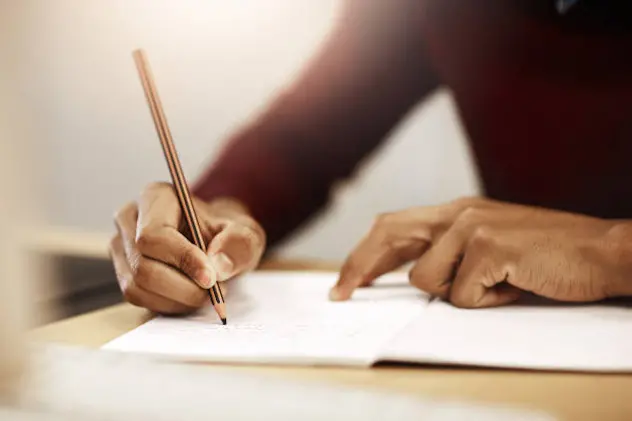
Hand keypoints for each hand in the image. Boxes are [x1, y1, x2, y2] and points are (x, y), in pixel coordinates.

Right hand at [109, 182, 264, 314]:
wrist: (217, 242)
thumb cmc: (227, 234)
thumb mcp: (246, 233)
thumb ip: (239, 243)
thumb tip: (217, 265)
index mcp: (155, 197)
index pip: (154, 235)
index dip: (182, 260)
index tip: (211, 278)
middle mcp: (130, 219)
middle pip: (142, 266)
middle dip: (183, 288)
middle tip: (216, 292)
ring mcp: (121, 246)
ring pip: (137, 287)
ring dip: (177, 299)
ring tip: (206, 293)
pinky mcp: (123, 271)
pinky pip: (139, 298)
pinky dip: (169, 305)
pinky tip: (190, 296)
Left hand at [331, 197, 631, 307]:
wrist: (600, 251)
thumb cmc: (546, 255)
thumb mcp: (489, 244)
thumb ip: (451, 253)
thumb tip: (411, 276)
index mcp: (455, 211)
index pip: (394, 227)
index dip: (363, 254)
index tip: (345, 281)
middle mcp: (458, 213)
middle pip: (387, 234)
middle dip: (358, 266)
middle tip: (341, 294)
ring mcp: (472, 227)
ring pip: (427, 280)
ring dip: (459, 295)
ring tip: (497, 284)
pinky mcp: (489, 247)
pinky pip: (463, 296)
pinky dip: (488, 302)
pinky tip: (514, 286)